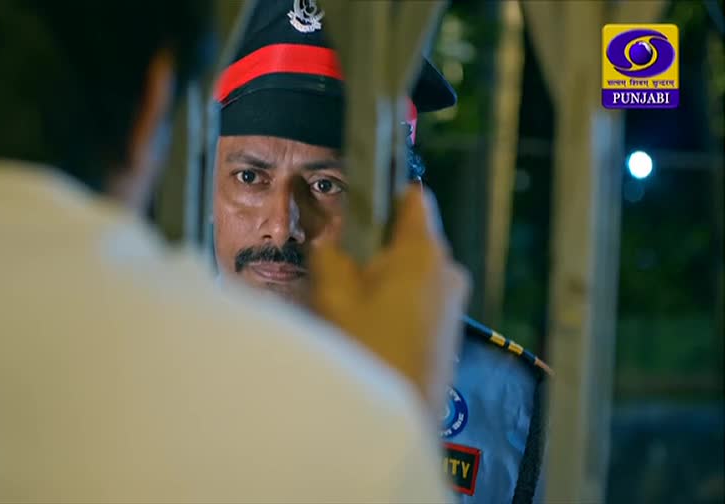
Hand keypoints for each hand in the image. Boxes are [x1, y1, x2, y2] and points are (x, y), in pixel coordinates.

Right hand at [309, 184, 469, 416]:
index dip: (385, 192)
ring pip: (415, 268)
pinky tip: (371, 323)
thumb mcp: (332, 295)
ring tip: (351, 299)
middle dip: (378, 242)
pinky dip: (398, 298)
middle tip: (341, 262)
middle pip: (412, 235)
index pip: (414, 196)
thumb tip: (325, 234)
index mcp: (424, 251)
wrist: (399, 416)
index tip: (356, 201)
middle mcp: (449, 269)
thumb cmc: (367, 350)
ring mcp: (454, 300)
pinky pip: (422, 295)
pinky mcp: (450, 327)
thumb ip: (328, 254)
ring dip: (386, 274)